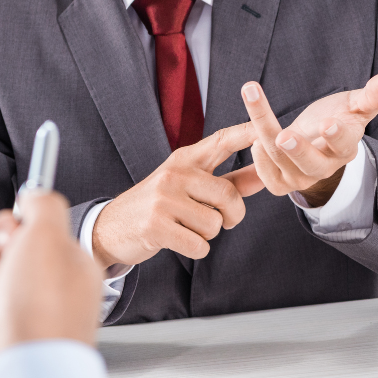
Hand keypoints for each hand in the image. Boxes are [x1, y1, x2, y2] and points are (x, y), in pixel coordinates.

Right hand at [0, 190, 101, 363]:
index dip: (2, 235)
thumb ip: (42, 206)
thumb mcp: (49, 237)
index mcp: (56, 265)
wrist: (29, 376)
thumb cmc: (42, 310)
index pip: (15, 233)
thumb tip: (35, 194)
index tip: (8, 246)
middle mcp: (36, 293)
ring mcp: (13, 323)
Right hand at [91, 122, 262, 269]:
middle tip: (223, 222)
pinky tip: (178, 241)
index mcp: (185, 159)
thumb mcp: (191, 186)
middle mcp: (174, 174)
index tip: (266, 127)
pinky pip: (199, 245)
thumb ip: (230, 182)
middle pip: (229, 197)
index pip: (222, 141)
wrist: (111, 228)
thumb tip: (266, 175)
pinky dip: (196, 249)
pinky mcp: (156, 226)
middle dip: (232, 217)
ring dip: (208, 235)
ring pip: (215, 225)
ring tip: (186, 227)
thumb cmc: (160, 206)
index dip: (246, 134)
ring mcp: (163, 199)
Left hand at [237, 72, 377, 205]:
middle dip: (298, 150)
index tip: (328, 123)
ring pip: (283, 165)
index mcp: (346, 147)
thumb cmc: (336, 117)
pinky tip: (253, 139)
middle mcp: (325, 167)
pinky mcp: (282, 182)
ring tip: (256, 118)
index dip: (337, 135)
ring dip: (266, 140)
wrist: (315, 139)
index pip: (344, 144)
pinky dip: (260, 162)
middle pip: (312, 165)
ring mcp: (303, 177)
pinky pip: (270, 179)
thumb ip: (372, 94)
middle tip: (284, 135)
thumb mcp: (354, 104)